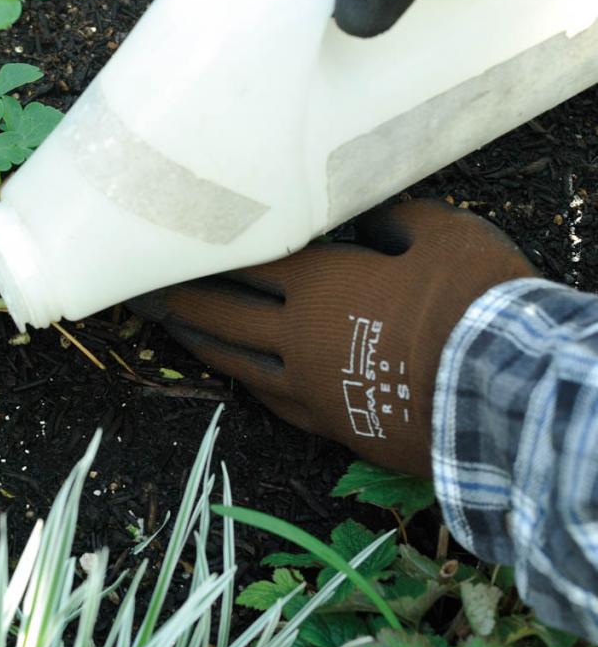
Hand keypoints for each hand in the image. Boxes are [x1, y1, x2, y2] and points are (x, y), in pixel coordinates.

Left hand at [128, 201, 536, 476]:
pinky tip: (242, 379)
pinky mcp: (335, 426)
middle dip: (182, 301)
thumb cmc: (470, 302)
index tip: (169, 250)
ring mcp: (311, 388)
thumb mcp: (436, 235)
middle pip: (224, 316)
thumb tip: (365, 220)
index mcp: (317, 285)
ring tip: (176, 332)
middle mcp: (298, 338)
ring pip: (240, 364)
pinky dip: (252, 384)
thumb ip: (390, 221)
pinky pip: (277, 401)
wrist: (504, 394)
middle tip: (143, 294)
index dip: (207, 256)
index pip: (246, 264)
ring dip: (204, 345)